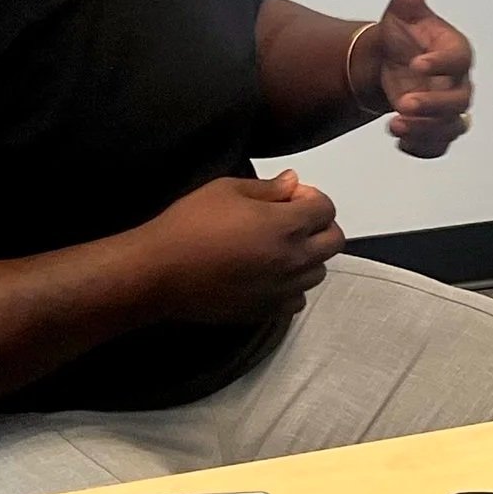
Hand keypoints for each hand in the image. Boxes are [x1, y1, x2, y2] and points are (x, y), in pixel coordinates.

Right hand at [138, 171, 343, 324]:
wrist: (158, 273)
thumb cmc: (189, 225)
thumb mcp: (226, 190)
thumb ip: (268, 188)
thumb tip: (293, 183)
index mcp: (286, 226)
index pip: (326, 208)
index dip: (310, 198)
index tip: (287, 197)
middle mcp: (292, 259)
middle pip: (334, 241)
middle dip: (319, 225)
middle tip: (290, 219)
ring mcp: (282, 289)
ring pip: (319, 272)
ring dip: (308, 256)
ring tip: (278, 247)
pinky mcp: (266, 311)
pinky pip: (298, 299)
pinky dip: (292, 285)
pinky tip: (270, 274)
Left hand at [355, 0, 473, 160]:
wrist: (390, 63)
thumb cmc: (402, 36)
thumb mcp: (402, 13)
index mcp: (455, 52)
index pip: (458, 59)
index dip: (441, 63)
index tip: (416, 64)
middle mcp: (458, 83)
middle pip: (460, 101)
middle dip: (433, 105)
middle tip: (402, 103)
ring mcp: (449, 109)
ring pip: (452, 128)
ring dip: (426, 130)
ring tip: (394, 126)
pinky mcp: (436, 127)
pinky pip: (439, 146)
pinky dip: (423, 148)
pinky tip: (400, 141)